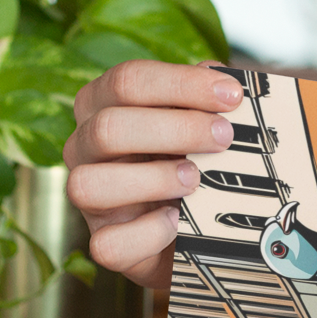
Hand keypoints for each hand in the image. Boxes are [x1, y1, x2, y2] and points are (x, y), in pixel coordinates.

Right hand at [64, 61, 243, 289]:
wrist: (197, 225)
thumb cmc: (192, 158)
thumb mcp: (199, 122)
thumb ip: (205, 98)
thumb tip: (218, 74)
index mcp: (103, 104)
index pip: (128, 80)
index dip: (182, 84)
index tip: (232, 94)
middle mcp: (84, 147)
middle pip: (108, 127)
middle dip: (176, 129)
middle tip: (225, 137)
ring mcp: (88, 197)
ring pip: (89, 183)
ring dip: (153, 179)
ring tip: (196, 179)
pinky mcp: (104, 242)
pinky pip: (108, 243)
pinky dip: (149, 232)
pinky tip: (180, 220)